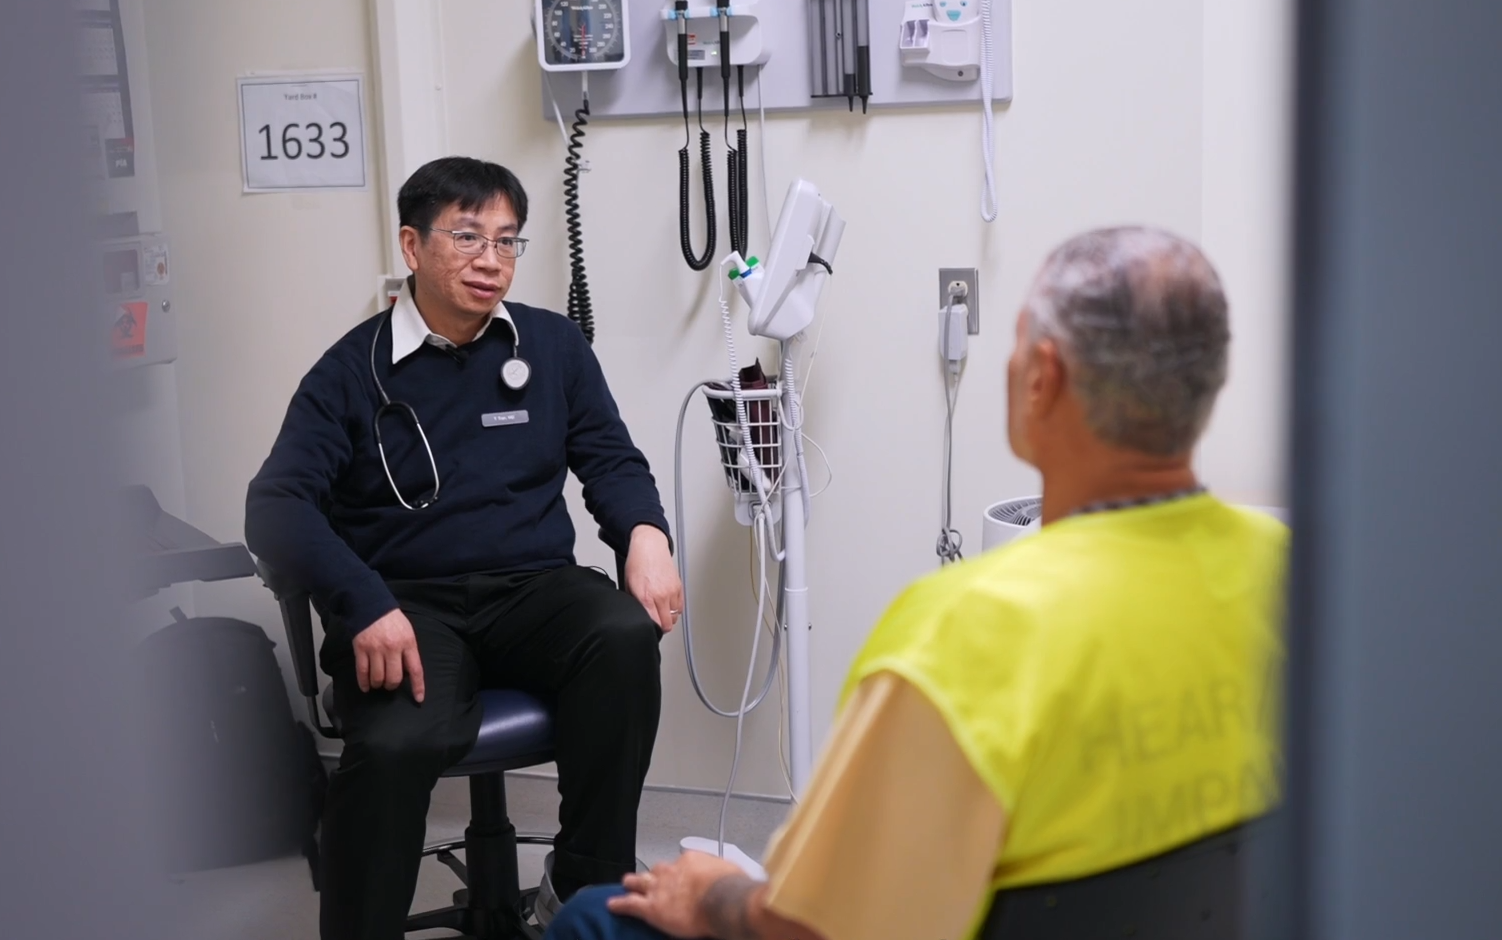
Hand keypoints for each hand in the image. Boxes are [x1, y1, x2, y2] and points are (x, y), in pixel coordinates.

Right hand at [353, 608, 425, 702]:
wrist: (370, 606)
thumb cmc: (392, 621)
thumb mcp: (407, 632)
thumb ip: (409, 651)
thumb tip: (408, 672)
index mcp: (408, 643)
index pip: (415, 669)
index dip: (418, 686)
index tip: (419, 698)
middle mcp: (393, 648)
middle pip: (394, 677)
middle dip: (392, 685)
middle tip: (390, 683)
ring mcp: (375, 649)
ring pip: (378, 677)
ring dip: (378, 684)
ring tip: (378, 682)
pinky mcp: (360, 649)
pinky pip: (362, 672)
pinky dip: (364, 683)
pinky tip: (366, 687)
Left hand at [607, 851, 746, 938]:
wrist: (722, 899)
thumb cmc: (733, 888)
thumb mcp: (734, 874)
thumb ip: (726, 876)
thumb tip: (735, 881)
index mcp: (692, 861)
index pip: (681, 864)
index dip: (679, 871)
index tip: (681, 877)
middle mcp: (673, 870)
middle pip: (658, 869)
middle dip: (653, 873)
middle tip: (648, 877)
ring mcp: (660, 888)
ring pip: (641, 882)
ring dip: (633, 883)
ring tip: (626, 883)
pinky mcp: (652, 907)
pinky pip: (631, 903)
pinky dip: (621, 904)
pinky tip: (612, 905)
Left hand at [625, 525, 683, 632]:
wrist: (649, 547)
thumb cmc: (638, 563)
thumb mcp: (628, 585)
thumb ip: (634, 603)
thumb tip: (638, 615)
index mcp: (646, 597)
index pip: (655, 624)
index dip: (653, 629)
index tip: (651, 629)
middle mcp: (660, 596)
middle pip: (668, 624)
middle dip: (662, 627)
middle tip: (657, 624)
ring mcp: (671, 592)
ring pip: (675, 616)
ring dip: (669, 617)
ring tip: (662, 613)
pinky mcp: (679, 587)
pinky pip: (680, 607)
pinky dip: (675, 609)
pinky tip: (668, 606)